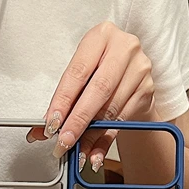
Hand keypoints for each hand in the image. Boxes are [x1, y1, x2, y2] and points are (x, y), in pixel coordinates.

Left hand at [31, 22, 157, 171]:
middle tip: (64, 141)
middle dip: (78, 121)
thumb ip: (63, 101)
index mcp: (101, 36)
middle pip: (98, 90)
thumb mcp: (80, 76)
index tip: (52, 123)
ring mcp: (139, 68)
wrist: (130, 73)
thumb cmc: (99, 70)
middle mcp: (124, 48)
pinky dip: (105, 140)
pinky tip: (94, 152)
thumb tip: (41, 130)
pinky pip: (122, 120)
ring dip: (91, 135)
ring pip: (111, 109)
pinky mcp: (147, 89)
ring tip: (77, 151)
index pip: (78, 73)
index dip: (63, 101)